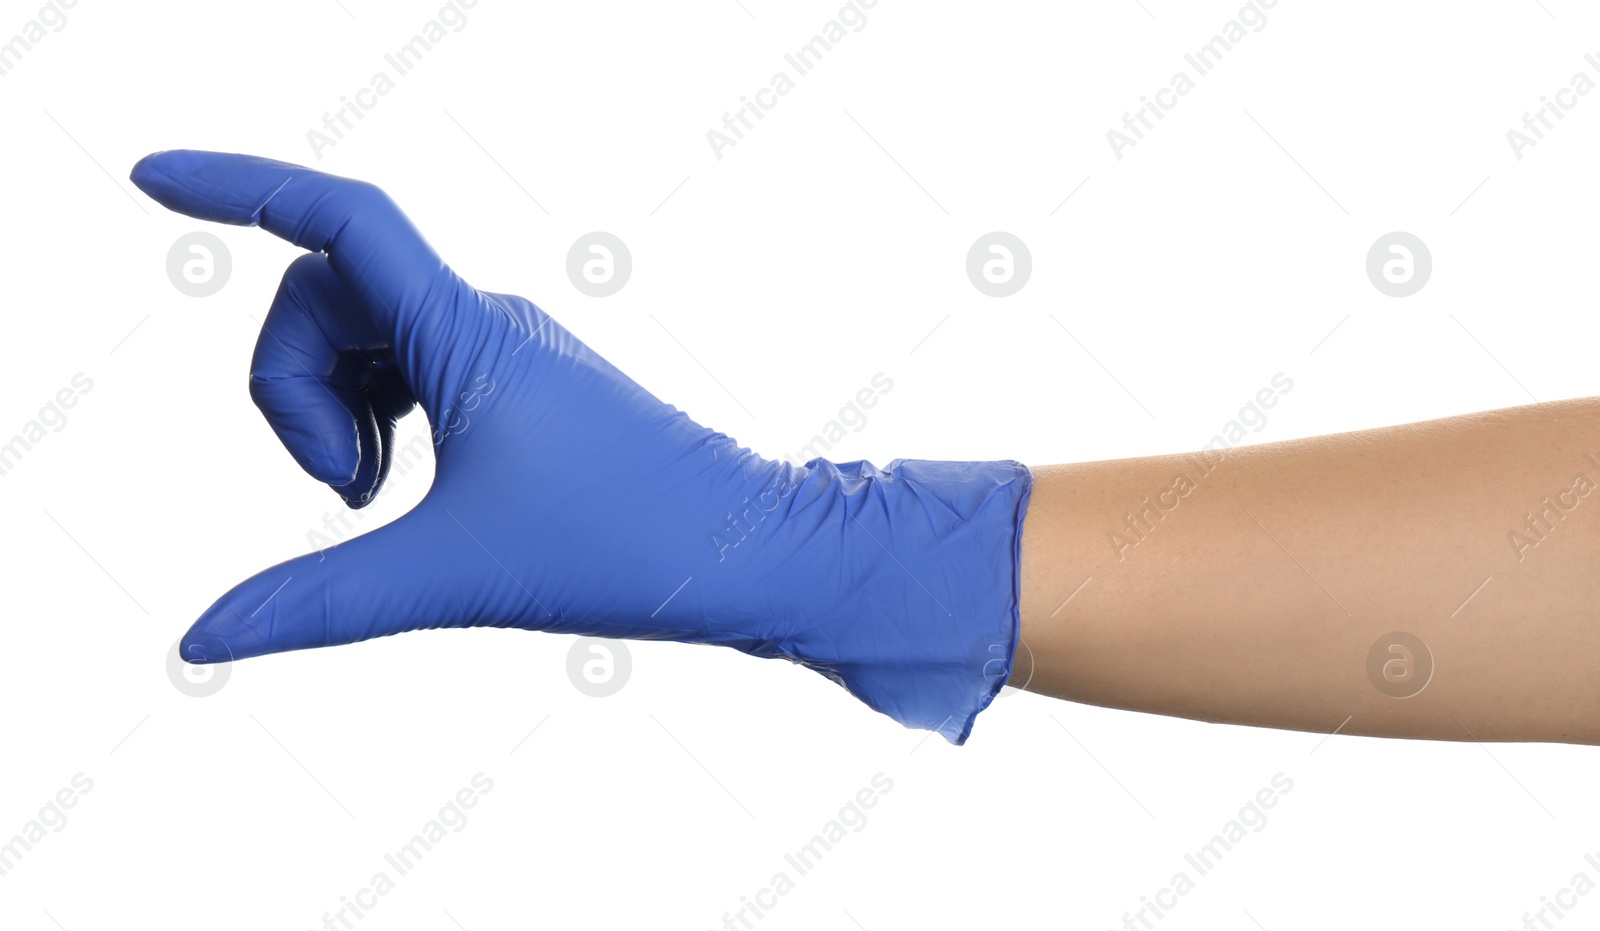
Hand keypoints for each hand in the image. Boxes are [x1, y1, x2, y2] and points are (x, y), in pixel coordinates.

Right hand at [132, 151, 1031, 742]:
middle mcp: (480, 323)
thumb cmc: (627, 545)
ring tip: (376, 496)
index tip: (146, 179)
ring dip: (330, 411)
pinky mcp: (514, 390)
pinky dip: (372, 422)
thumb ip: (320, 602)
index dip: (236, 185)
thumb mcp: (452, 576)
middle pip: (321, 299)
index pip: (338, 220)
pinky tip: (398, 489)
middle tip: (349, 489)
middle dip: (288, 390)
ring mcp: (498, 354)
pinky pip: (402, 369)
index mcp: (464, 333)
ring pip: (358, 338)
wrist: (747, 550)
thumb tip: (202, 639)